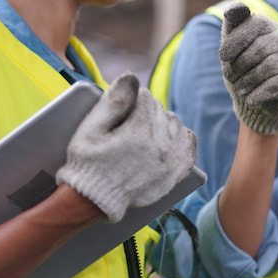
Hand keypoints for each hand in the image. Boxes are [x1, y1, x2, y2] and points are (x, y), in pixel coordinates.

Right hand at [56, 74, 196, 222]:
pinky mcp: (176, 173)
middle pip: (160, 110)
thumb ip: (113, 100)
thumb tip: (132, 77)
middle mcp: (161, 145)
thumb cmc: (88, 162)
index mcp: (140, 131)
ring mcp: (171, 160)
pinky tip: (167, 138)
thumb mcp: (91, 129)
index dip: (131, 100)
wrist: (95, 200)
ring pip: (175, 124)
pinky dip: (180, 137)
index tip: (122, 109)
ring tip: (144, 131)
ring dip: (161, 122)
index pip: (146, 97)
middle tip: (128, 122)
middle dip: (145, 111)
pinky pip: (189, 144)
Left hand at [219, 2, 277, 134]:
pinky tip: (252, 100)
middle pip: (260, 48)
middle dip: (240, 66)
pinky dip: (263, 92)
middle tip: (231, 79)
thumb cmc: (246, 72)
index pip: (256, 23)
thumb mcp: (234, 50)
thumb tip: (234, 8)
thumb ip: (232, 27)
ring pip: (270, 66)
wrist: (264, 104)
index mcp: (270, 28)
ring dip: (250, 81)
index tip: (222, 57)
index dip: (237, 39)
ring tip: (240, 91)